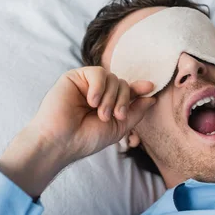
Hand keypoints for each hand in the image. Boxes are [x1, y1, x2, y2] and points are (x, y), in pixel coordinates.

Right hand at [30, 67, 155, 161]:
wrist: (62, 142)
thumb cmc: (87, 138)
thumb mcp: (118, 127)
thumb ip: (136, 112)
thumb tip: (152, 98)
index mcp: (107, 103)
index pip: (127, 90)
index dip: (139, 87)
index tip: (150, 87)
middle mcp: (97, 92)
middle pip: (122, 83)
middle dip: (123, 100)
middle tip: (115, 116)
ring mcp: (86, 84)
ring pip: (112, 78)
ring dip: (111, 98)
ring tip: (100, 114)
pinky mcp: (74, 77)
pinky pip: (97, 72)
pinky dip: (98, 87)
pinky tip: (91, 101)